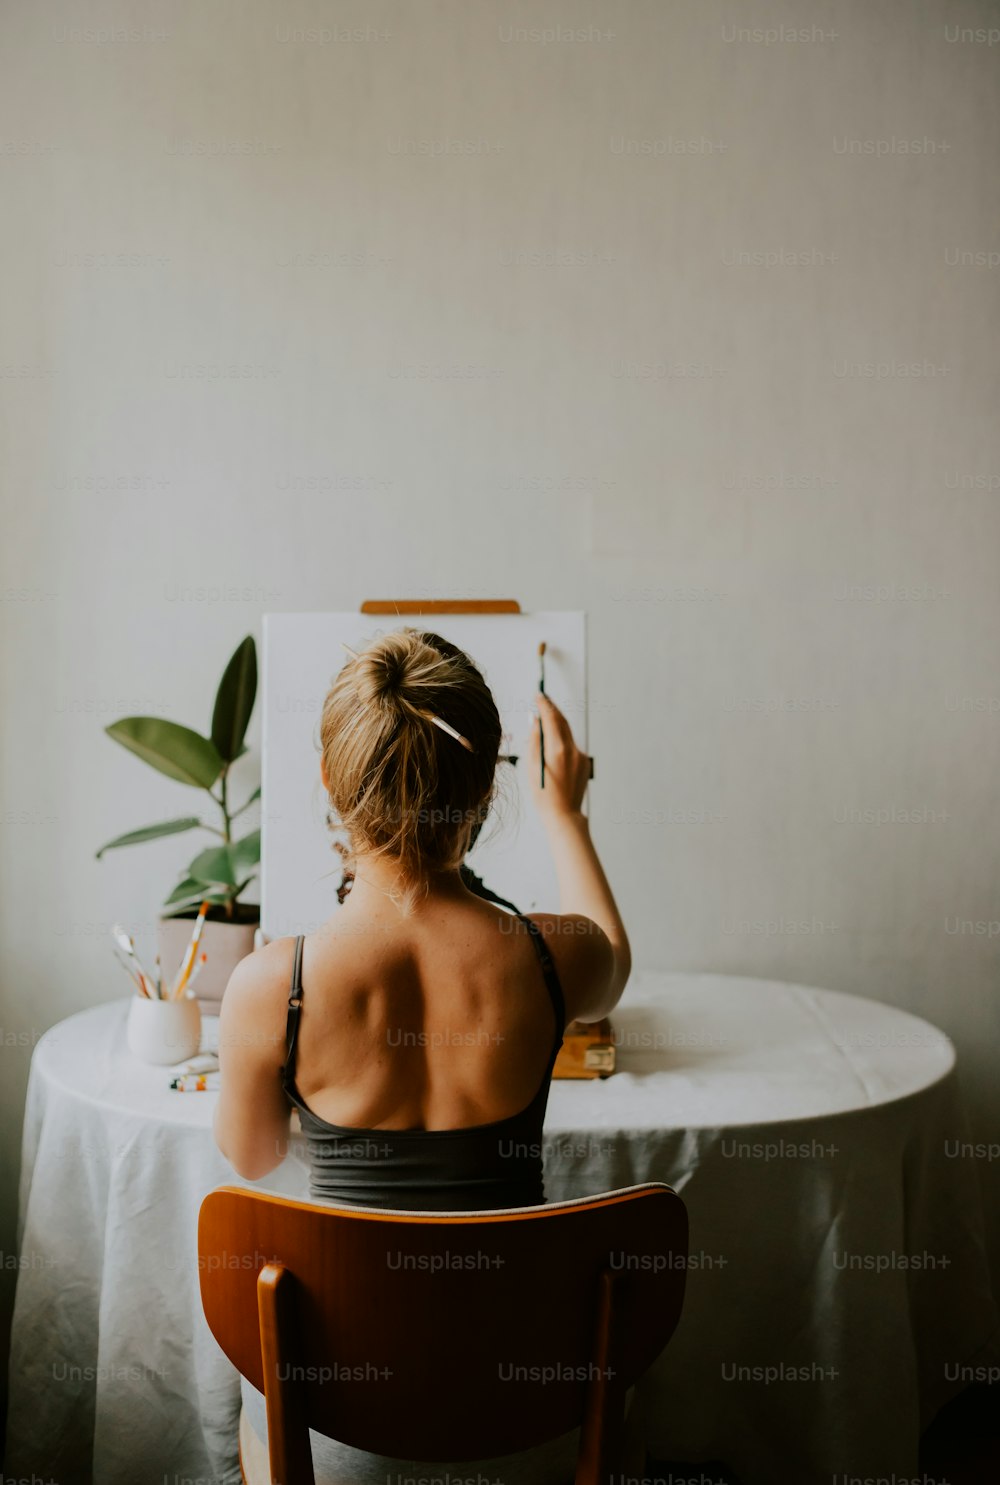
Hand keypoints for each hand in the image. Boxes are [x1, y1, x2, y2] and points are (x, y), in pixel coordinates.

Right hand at [526, 693, 589, 819]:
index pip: (551, 718)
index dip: (544, 704)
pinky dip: (562, 743)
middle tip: (542, 700)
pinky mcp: (585, 762)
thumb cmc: (543, 794)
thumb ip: (534, 741)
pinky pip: (572, 747)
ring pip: (567, 734)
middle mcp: (572, 750)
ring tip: (544, 724)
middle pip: (563, 722)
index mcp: (557, 750)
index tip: (538, 695)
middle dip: (552, 710)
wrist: (563, 814)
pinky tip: (553, 751)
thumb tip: (535, 721)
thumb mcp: (532, 766)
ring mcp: (581, 756)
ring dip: (557, 726)